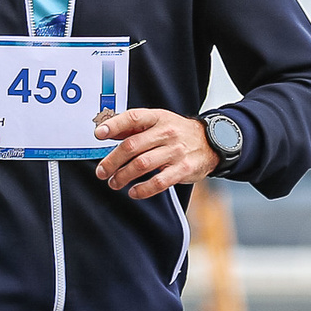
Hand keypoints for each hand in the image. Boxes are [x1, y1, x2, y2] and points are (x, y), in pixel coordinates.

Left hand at [93, 107, 217, 197]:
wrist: (212, 142)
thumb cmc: (178, 133)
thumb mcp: (158, 122)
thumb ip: (132, 127)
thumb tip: (105, 132)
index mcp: (158, 118)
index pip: (133, 118)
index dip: (114, 125)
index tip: (98, 134)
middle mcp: (167, 133)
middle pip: (132, 146)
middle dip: (112, 161)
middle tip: (102, 171)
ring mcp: (176, 152)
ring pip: (142, 165)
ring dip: (123, 176)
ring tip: (114, 183)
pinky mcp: (183, 169)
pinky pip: (159, 182)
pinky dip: (143, 189)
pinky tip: (134, 192)